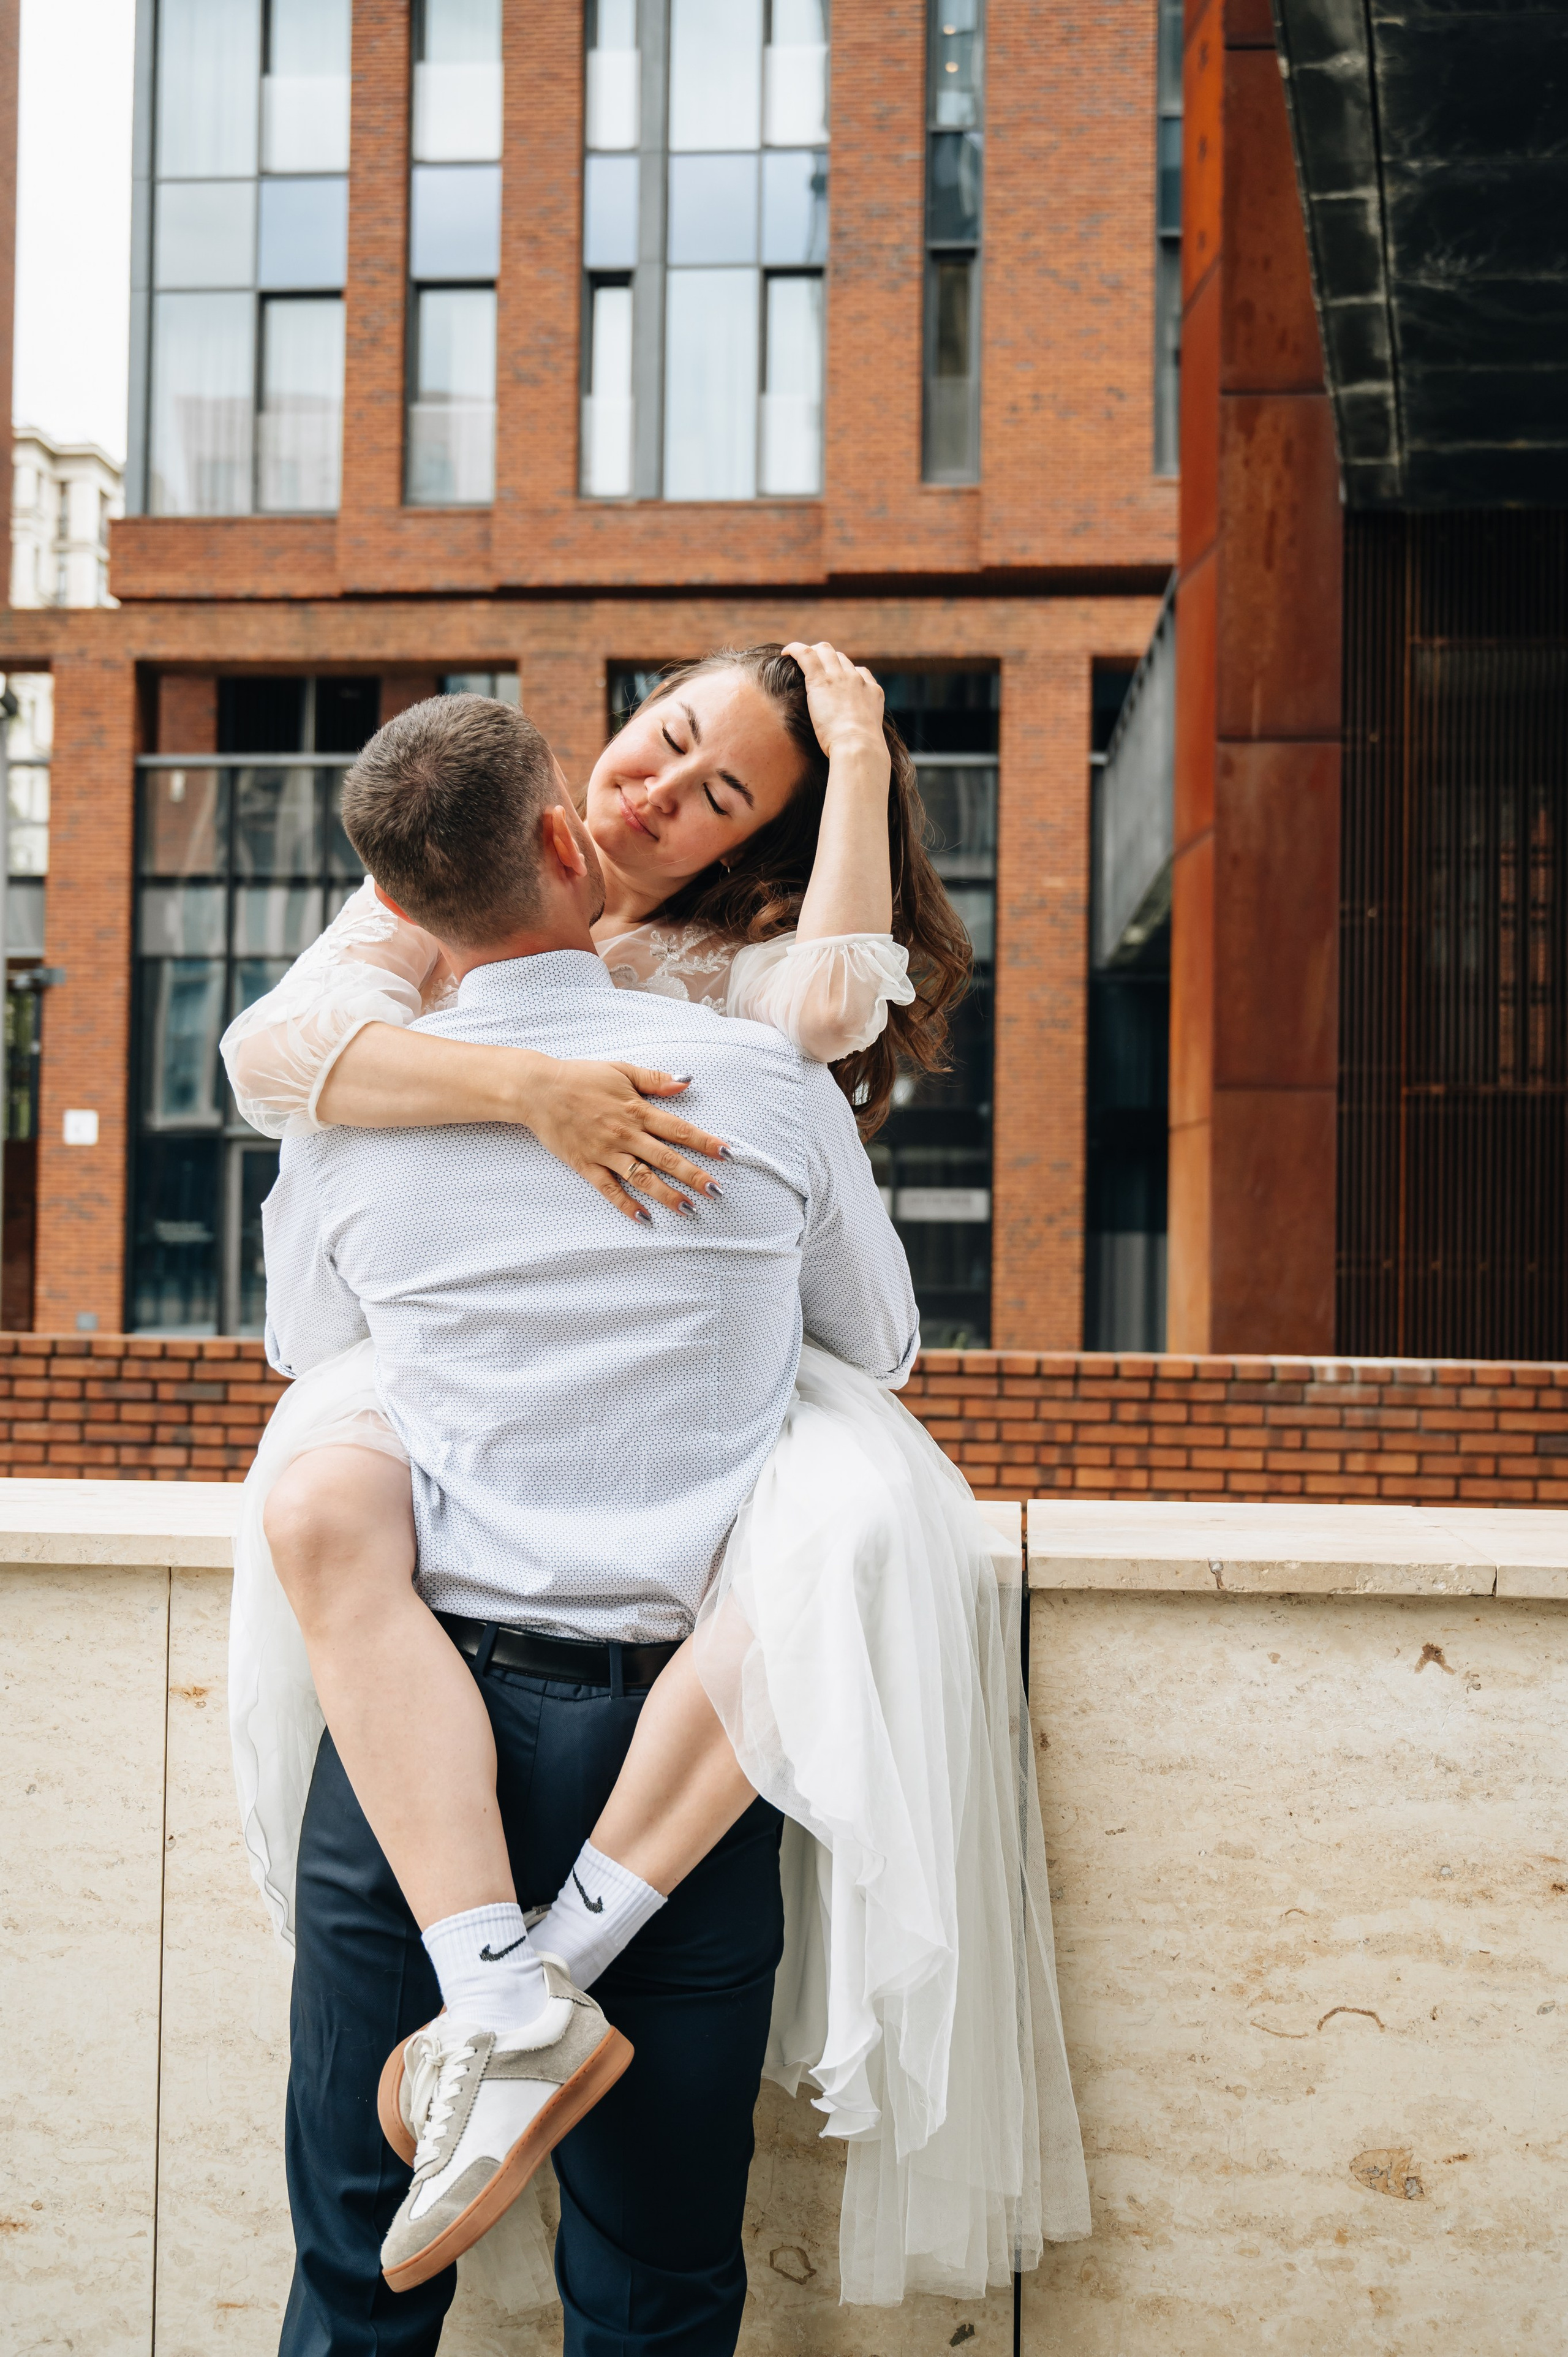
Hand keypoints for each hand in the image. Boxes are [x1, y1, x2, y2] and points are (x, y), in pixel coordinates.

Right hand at [517, 1057, 727, 1223]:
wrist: (538, 1090)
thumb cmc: (581, 1077)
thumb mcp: (621, 1070)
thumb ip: (654, 1079)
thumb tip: (685, 1082)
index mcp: (636, 1110)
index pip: (678, 1129)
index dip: (704, 1141)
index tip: (726, 1153)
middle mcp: (625, 1134)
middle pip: (666, 1158)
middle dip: (693, 1175)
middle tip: (716, 1191)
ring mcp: (605, 1152)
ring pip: (642, 1177)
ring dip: (667, 1194)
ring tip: (690, 1209)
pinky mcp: (586, 1165)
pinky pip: (610, 1189)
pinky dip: (627, 1205)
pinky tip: (645, 1218)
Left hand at [783, 641, 889, 773]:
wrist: (858, 746)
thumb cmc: (861, 751)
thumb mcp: (868, 737)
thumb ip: (861, 729)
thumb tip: (853, 739)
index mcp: (872, 691)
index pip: (859, 672)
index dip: (845, 673)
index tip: (835, 681)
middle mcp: (857, 679)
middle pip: (841, 658)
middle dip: (827, 660)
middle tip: (812, 668)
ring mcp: (840, 677)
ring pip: (824, 651)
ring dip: (811, 652)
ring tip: (798, 660)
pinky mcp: (821, 680)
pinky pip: (805, 654)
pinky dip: (794, 649)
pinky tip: (785, 652)